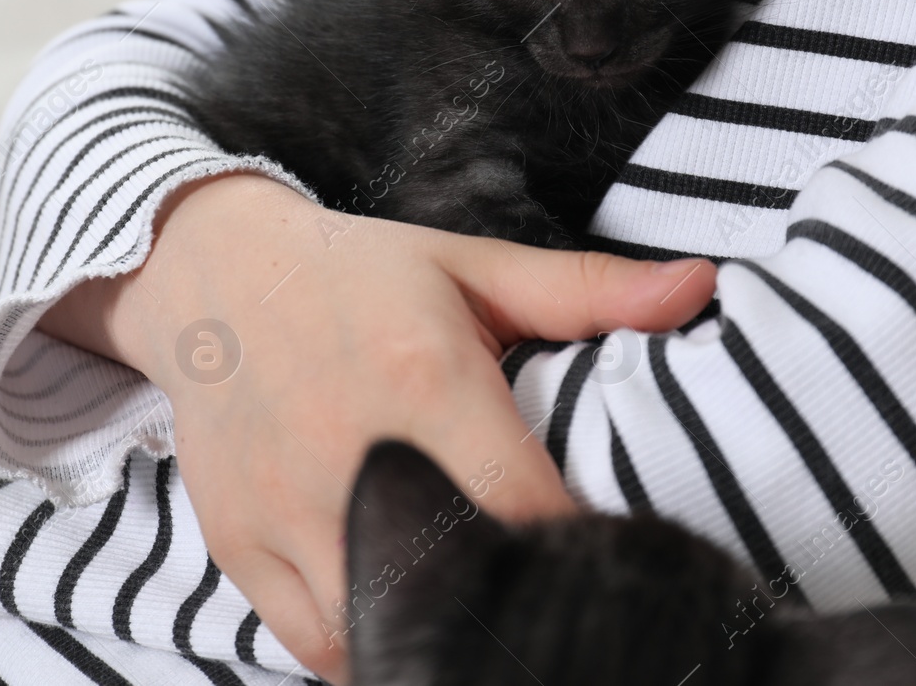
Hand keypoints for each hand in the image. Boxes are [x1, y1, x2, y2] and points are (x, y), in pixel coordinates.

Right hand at [42, 173, 714, 681]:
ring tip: (486, 614)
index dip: (581, 554)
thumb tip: (704, 286)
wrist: (211, 275)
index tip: (616, 562)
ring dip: (442, 635)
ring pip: (382, 630)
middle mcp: (352, 454)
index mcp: (425, 381)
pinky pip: (314, 645)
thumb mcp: (473, 267)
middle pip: (458, 586)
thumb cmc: (357, 274)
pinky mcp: (240, 544)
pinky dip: (366, 650)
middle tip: (556, 601)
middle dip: (518, 607)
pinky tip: (407, 620)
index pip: (530, 510)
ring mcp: (285, 509)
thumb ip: (590, 289)